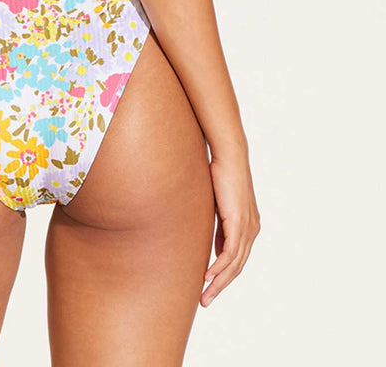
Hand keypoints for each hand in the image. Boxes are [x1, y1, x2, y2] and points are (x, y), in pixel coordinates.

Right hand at [201, 153, 260, 306]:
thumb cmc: (221, 173)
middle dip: (221, 286)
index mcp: (249, 226)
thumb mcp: (218, 203)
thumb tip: (209, 239)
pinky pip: (230, 253)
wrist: (230, 155)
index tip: (208, 286)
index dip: (223, 275)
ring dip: (218, 282)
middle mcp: (252, 230)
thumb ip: (217, 223)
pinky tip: (207, 276)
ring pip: (234, 265)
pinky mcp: (239, 223)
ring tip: (204, 296)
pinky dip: (218, 268)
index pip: (237, 258)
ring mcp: (247, 228)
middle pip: (237, 267)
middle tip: (206, 300)